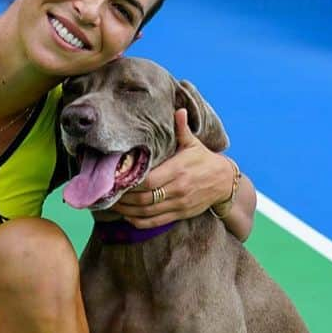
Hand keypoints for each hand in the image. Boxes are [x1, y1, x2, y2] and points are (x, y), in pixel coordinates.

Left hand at [113, 109, 232, 227]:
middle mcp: (178, 189)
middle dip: (124, 197)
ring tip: (112, 204)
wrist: (224, 182)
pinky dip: (139, 221)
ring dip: (127, 210)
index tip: (116, 178)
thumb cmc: (204, 160)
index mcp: (178, 170)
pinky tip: (127, 216)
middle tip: (107, 192)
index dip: (130, 182)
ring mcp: (179, 204)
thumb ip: (182, 129)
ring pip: (147, 212)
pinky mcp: (179, 214)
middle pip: (144, 198)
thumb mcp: (193, 143)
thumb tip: (177, 110)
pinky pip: (155, 222)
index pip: (149, 180)